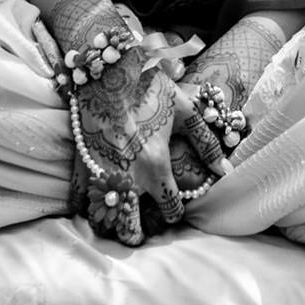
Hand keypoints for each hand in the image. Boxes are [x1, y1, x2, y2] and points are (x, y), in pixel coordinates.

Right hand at [71, 60, 224, 244]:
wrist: (107, 69)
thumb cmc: (148, 88)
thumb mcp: (184, 112)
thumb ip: (205, 144)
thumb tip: (223, 171)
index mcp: (156, 166)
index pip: (170, 210)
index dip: (174, 212)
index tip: (172, 208)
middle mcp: (128, 176)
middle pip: (130, 228)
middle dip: (136, 234)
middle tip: (141, 232)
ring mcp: (101, 173)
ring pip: (103, 219)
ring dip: (111, 224)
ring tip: (119, 222)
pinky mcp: (81, 164)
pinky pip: (80, 201)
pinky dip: (87, 208)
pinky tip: (97, 204)